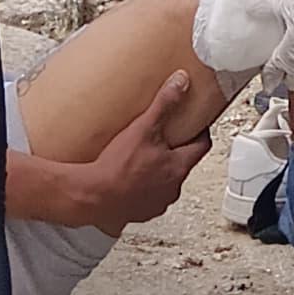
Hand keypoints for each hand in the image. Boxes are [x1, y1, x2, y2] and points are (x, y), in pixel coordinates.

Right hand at [4, 69, 214, 231]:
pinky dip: (141, 188)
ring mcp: (156, 204)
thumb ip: (165, 104)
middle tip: (164, 138)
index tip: (194, 123)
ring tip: (143, 157)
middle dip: (175, 152)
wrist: (92, 197)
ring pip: (164, 183)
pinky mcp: (139, 213)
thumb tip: (181, 82)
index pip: (201, 146)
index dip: (199, 132)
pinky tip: (127, 178)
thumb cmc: (118, 168)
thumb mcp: (144, 128)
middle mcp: (172, 189)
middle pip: (182, 165)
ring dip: (158, 172)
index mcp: (178, 168)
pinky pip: (146, 198)